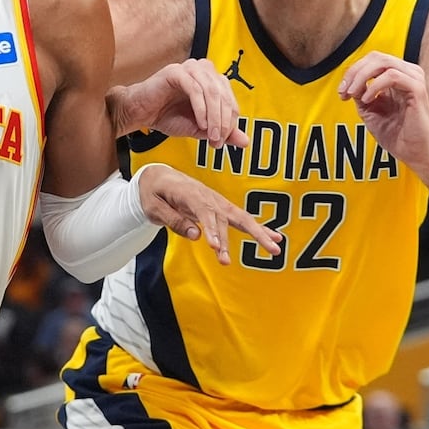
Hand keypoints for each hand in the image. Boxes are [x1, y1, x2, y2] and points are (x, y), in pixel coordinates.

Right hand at [110, 60, 249, 147]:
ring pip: (212, 91)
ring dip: (214, 117)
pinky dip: (201, 108)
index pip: (231, 100)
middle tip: (217, 140)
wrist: (140, 114)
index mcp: (212, 80)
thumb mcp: (200, 128)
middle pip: (224, 95)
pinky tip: (200, 123)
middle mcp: (204, 70)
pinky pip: (195, 89)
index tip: (221, 141)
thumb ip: (222, 132)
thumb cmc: (168, 117)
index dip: (230, 122)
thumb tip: (245, 142)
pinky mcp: (176, 71)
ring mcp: (190, 68)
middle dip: (223, 121)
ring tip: (210, 135)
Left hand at [137, 164, 281, 264]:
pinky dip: (258, 228)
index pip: (205, 213)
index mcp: (190, 193)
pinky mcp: (221, 207)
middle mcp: (208, 196)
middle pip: (228, 216)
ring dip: (257, 234)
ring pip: (240, 218)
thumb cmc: (153, 192)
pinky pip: (240, 219)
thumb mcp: (154, 207)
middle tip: (257, 252)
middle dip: (244, 234)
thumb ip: (173, 220)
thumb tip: (196, 235)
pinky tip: (274, 239)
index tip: (214, 247)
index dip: (211, 230)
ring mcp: (217, 201)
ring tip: (275, 250)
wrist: (158, 176)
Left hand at [338, 51, 428, 170]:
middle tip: (344, 91)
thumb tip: (349, 81)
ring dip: (362, 77)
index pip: (372, 59)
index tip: (341, 92)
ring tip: (353, 95)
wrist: (412, 152)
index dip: (353, 71)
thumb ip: (360, 92)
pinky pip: (392, 76)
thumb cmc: (396, 133)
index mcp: (398, 75)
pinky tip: (367, 100)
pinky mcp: (418, 90)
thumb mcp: (370, 110)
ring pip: (383, 62)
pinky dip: (374, 86)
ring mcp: (414, 80)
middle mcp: (408, 73)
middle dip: (354, 72)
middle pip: (376, 56)